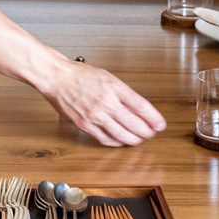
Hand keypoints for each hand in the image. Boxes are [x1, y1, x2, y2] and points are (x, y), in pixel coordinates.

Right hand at [42, 61, 166, 146]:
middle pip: (135, 124)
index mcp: (114, 87)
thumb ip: (123, 93)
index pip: (141, 106)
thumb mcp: (108, 78)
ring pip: (122, 135)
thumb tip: (139, 108)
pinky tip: (121, 141)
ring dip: (134, 140)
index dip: (154, 118)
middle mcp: (106, 102)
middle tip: (152, 133)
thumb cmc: (80, 75)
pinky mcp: (85, 125)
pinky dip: (116, 143)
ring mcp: (95, 115)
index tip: (160, 124)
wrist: (57, 78)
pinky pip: (105, 139)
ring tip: (139, 139)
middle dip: (147, 132)